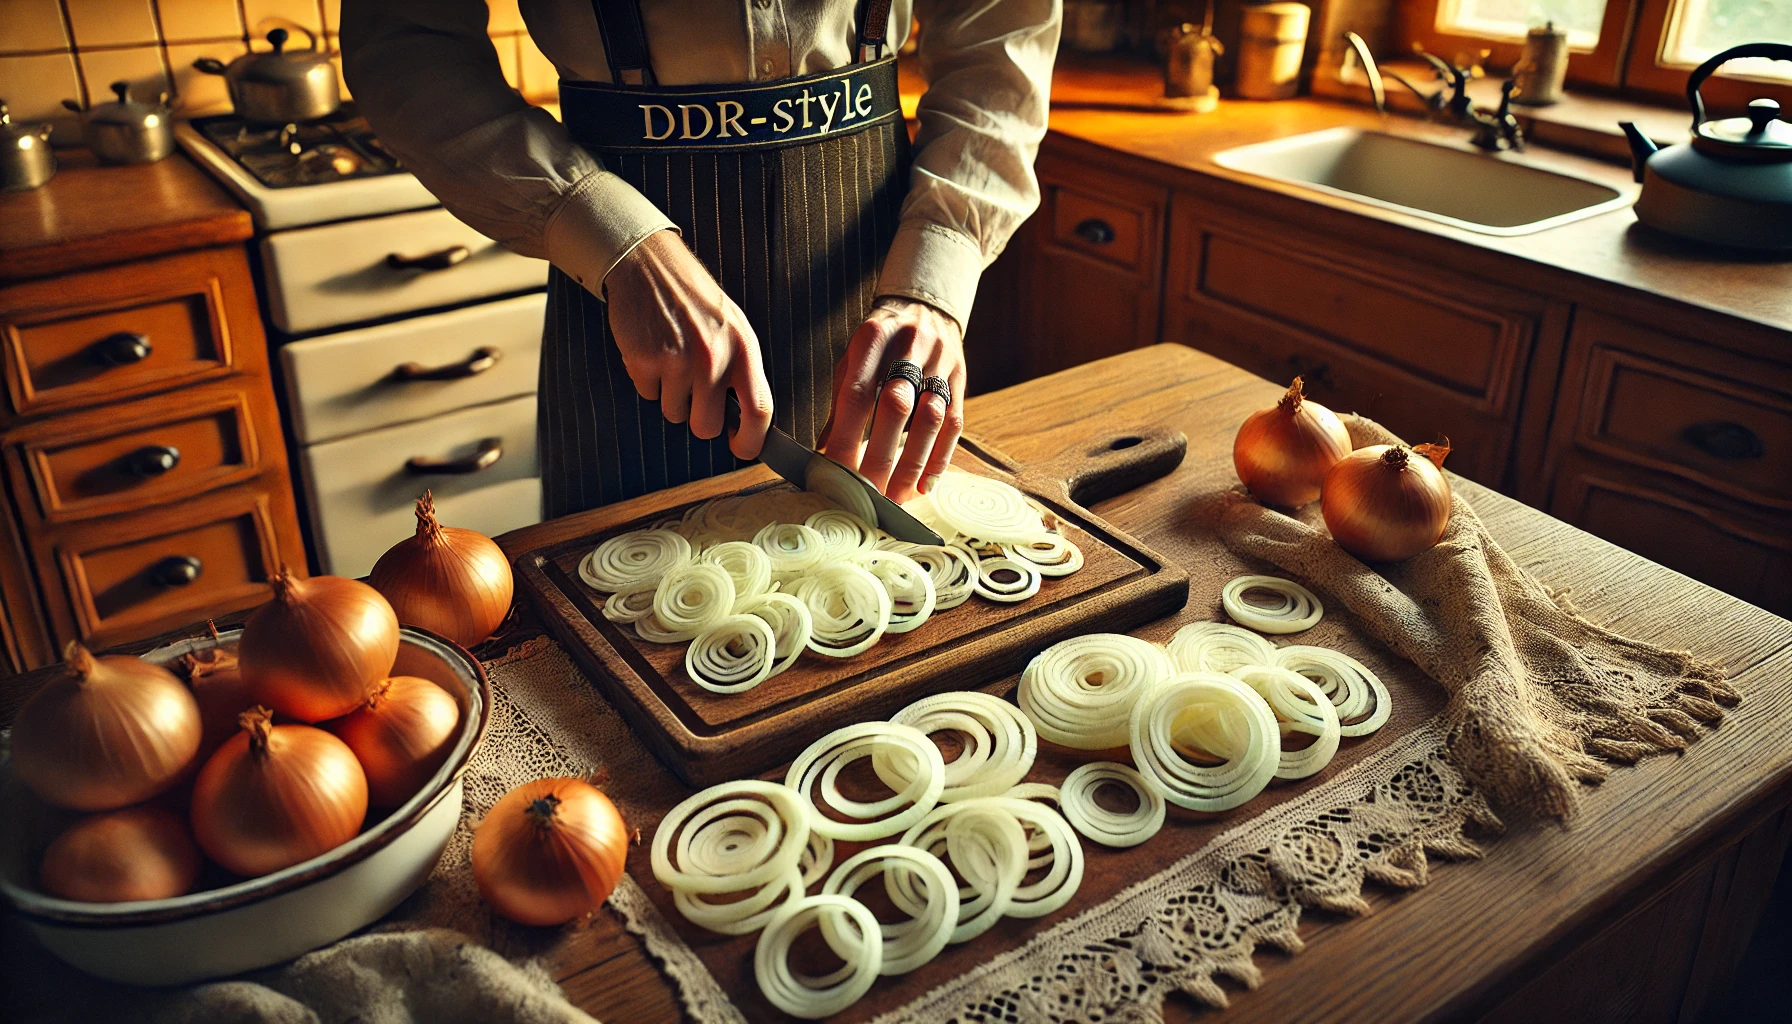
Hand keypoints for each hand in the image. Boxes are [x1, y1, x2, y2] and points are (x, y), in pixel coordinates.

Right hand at [603, 229, 771, 459]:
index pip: (760, 411)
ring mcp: (677, 362)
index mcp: (744, 350)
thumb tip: (746, 419)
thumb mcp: (734, 328)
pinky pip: (648, 395)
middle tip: (694, 396)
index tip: (741, 447)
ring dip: (671, 395)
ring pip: (674, 413)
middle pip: (707, 426)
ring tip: (672, 359)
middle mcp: (713, 359)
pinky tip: (653, 350)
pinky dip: (648, 381)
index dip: (751, 440)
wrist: (650, 265)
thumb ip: (742, 371)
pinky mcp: (645, 361)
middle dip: (699, 420)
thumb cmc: (695, 299)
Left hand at [820, 297, 965, 503]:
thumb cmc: (880, 343)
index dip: (847, 437)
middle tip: (868, 494)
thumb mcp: (853, 360)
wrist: (925, 307)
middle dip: (881, 456)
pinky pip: (954, 423)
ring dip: (912, 464)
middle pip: (896, 406)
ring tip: (896, 497)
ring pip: (930, 418)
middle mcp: (909, 345)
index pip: (857, 394)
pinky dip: (939, 458)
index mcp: (872, 337)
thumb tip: (823, 453)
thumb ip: (840, 403)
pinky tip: (924, 485)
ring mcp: (940, 360)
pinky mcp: (960, 377)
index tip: (836, 473)